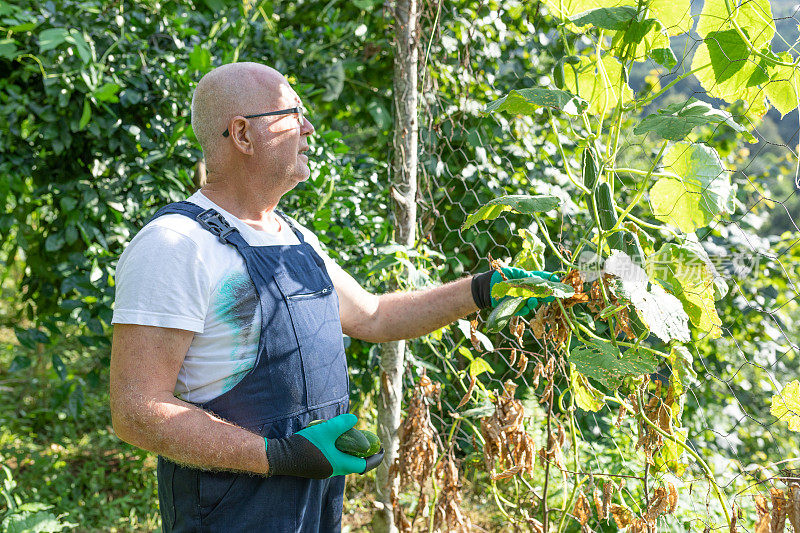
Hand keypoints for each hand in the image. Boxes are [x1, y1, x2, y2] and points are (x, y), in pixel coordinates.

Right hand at [265, 413, 383, 478]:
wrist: (281, 457)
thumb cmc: (305, 444)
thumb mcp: (325, 430)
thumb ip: (342, 424)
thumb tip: (355, 418)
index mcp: (340, 465)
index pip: (364, 466)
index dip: (375, 458)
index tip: (382, 449)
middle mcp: (334, 471)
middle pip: (354, 464)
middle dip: (363, 453)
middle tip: (367, 440)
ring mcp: (324, 471)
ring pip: (343, 462)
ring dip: (349, 451)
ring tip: (350, 436)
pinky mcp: (316, 468)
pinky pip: (333, 460)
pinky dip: (338, 451)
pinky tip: (332, 439)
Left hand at [471, 266, 557, 316]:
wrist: (487, 287)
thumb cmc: (500, 276)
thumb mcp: (516, 273)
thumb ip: (529, 276)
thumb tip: (545, 278)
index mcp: (528, 279)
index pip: (543, 280)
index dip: (551, 281)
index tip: (559, 282)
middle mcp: (527, 290)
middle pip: (541, 293)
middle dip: (547, 294)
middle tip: (552, 295)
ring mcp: (522, 299)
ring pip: (534, 302)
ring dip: (535, 301)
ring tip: (532, 300)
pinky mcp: (516, 307)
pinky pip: (524, 310)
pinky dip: (525, 308)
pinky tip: (524, 305)